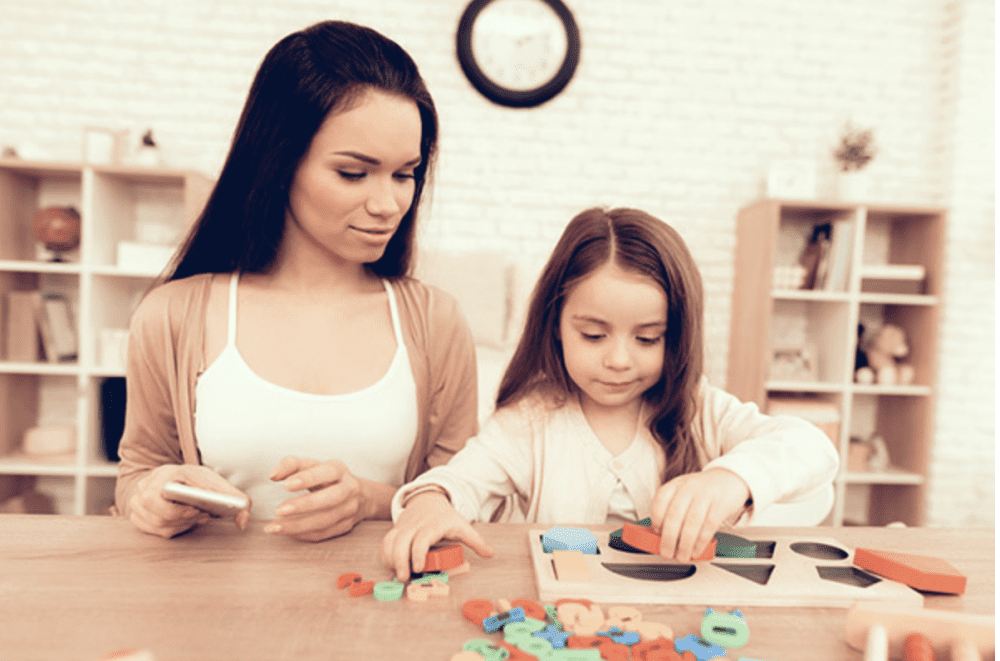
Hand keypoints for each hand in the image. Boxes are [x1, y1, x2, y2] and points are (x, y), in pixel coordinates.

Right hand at [128, 464, 250, 537]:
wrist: (172, 479)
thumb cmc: (195, 482)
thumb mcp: (217, 484)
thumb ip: (236, 499)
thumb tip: (243, 522)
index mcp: (167, 474)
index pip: (165, 494)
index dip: (182, 509)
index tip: (199, 511)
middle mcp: (147, 486)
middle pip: (162, 515)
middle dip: (186, 519)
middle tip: (201, 514)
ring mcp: (138, 501)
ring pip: (159, 525)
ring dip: (181, 524)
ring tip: (194, 515)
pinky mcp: (136, 515)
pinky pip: (155, 531)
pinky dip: (172, 529)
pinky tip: (182, 520)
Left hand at [265, 457, 382, 541]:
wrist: (360, 495)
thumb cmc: (328, 478)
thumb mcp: (312, 465)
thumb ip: (292, 465)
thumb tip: (274, 475)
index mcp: (339, 470)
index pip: (327, 472)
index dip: (307, 478)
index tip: (286, 484)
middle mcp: (349, 489)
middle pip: (331, 498)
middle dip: (304, 505)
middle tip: (280, 510)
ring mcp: (349, 509)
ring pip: (326, 520)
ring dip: (298, 525)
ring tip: (275, 526)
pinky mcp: (345, 526)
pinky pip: (323, 534)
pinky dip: (304, 534)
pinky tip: (287, 532)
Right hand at [380, 490, 493, 581]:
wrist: (428, 500)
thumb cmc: (445, 518)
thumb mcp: (462, 526)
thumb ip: (475, 541)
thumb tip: (490, 553)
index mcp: (434, 525)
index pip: (422, 538)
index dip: (418, 553)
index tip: (418, 568)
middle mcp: (416, 525)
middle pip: (403, 541)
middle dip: (400, 560)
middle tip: (404, 577)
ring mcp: (404, 527)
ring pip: (391, 541)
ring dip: (391, 559)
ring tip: (398, 574)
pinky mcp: (396, 530)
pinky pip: (386, 542)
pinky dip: (385, 555)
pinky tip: (391, 566)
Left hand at [649, 469, 749, 560]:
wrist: (729, 479)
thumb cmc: (702, 491)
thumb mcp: (683, 492)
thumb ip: (671, 509)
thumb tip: (660, 536)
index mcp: (676, 485)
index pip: (660, 500)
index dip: (656, 518)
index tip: (656, 532)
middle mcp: (688, 488)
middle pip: (674, 516)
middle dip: (668, 539)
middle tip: (666, 553)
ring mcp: (705, 496)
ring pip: (691, 524)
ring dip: (684, 545)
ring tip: (682, 556)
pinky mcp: (720, 505)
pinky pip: (708, 527)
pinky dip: (701, 542)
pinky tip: (696, 550)